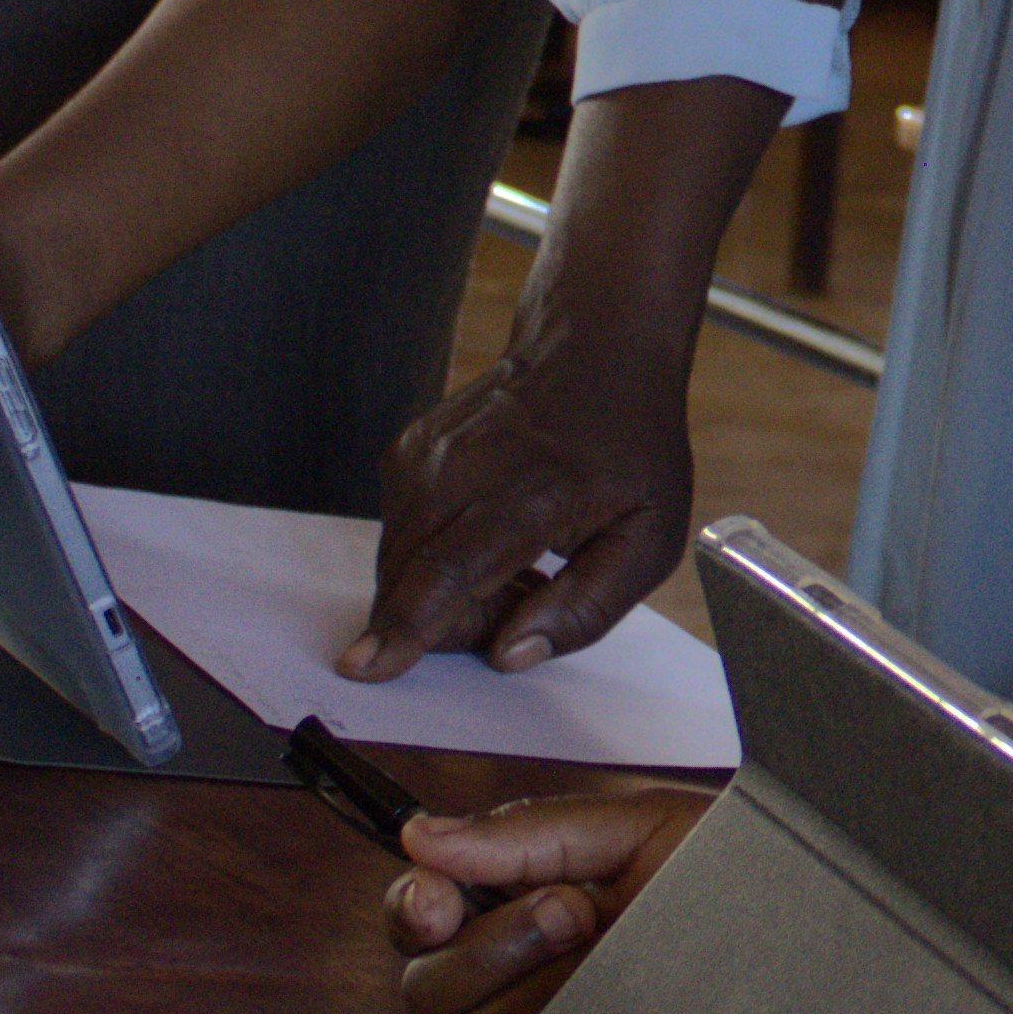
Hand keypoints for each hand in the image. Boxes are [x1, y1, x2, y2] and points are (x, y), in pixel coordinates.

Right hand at [352, 331, 693, 677]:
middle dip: (454, 623)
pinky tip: (487, 536)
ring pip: (399, 566)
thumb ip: (587, 609)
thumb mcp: (649, 538)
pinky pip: (400, 539)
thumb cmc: (629, 445)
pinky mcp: (406, 453)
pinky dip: (435, 558)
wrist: (596, 349)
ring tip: (518, 560)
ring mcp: (426, 454)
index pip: (452, 568)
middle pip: (412, 580)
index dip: (407, 624)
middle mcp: (466, 466)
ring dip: (447, 591)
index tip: (363, 664)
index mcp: (534, 490)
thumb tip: (510, 656)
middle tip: (528, 592)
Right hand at [386, 785, 710, 1013]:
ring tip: (615, 958)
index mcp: (516, 902)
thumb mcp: (634, 829)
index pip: (417, 919)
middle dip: (492, 944)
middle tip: (575, 909)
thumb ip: (526, 834)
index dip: (410, 908)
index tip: (437, 898)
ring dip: (534, 994)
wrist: (807, 937)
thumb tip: (420, 835)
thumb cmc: (728, 874)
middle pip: (427, 990)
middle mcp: (517, 979)